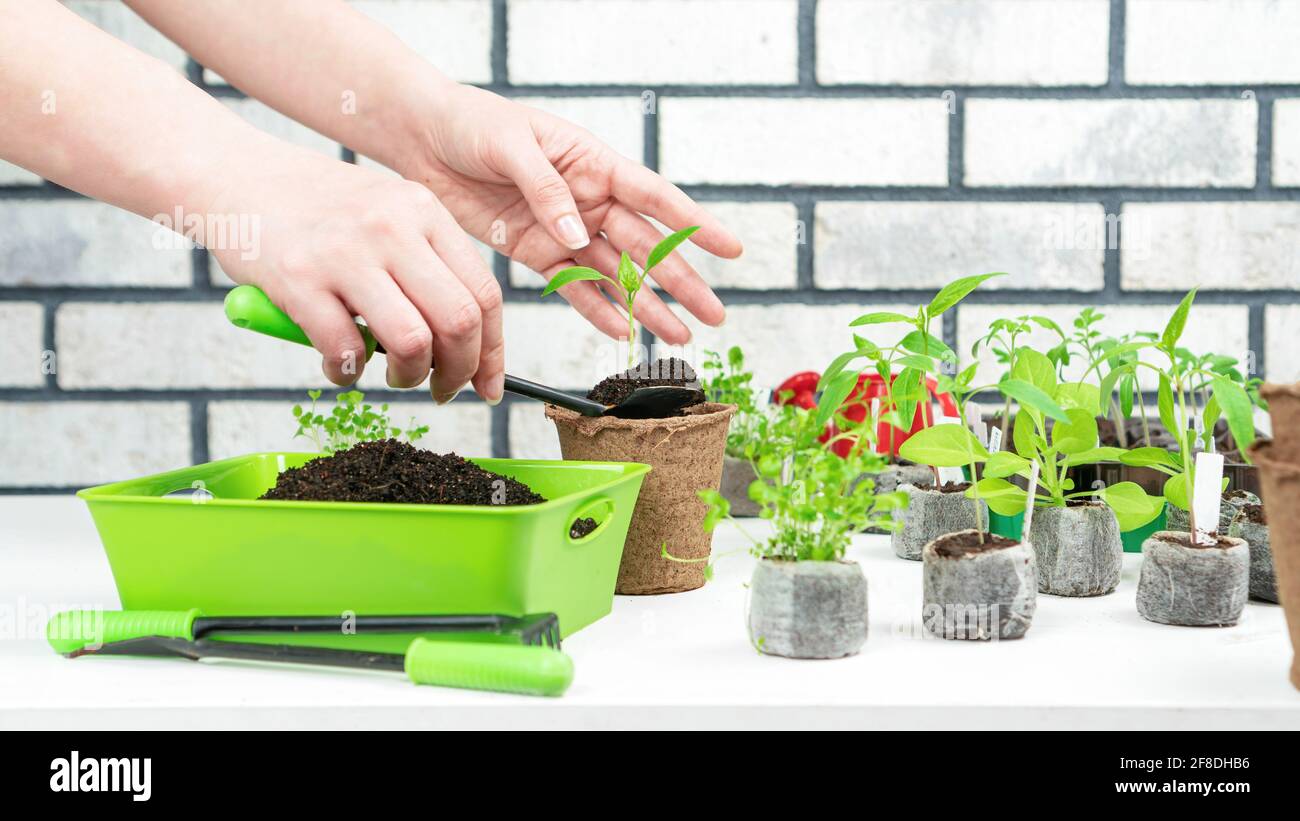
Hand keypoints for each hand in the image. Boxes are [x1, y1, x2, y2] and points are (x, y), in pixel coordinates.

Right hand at [208, 145, 502, 402]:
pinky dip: (349, 373)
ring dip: (408, 377)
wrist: (234, 173)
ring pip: (412, 342)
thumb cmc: (316, 208)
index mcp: (424, 211)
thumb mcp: (387, 212)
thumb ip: (426, 264)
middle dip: (459, 372)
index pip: (484, 293)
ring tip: (392, 375)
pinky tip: (340, 365)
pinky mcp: (299, 279)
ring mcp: (346, 252)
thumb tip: (467, 344)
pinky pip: (344, 350)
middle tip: (441, 389)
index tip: (487, 383)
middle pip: (459, 321)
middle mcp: (393, 227)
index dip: (492, 350)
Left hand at [397, 83, 742, 344]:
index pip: (656, 197)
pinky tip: (621, 332)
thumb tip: (578, 233)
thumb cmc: (474, 124)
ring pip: (617, 276)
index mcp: (594, 163)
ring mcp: (565, 229)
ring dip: (648, 306)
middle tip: (715, 315)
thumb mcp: (512, 145)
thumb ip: (547, 190)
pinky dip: (596, 311)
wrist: (426, 139)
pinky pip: (573, 287)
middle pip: (646, 247)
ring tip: (680, 336)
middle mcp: (589, 200)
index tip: (730, 249)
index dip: (694, 224)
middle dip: (683, 282)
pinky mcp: (536, 252)